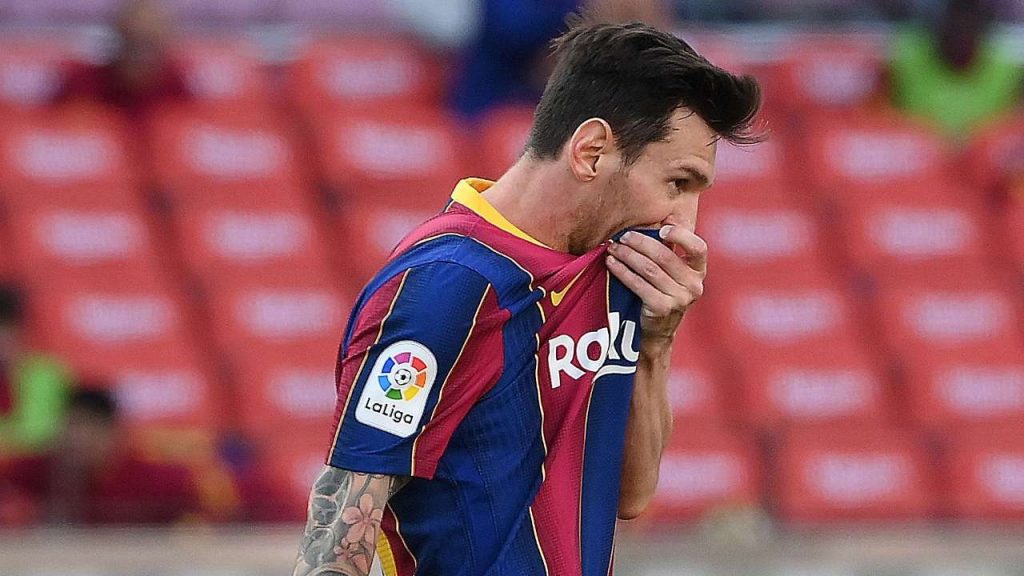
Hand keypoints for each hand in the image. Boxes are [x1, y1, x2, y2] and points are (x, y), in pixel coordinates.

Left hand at [606, 226, 707, 341]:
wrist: (659, 330)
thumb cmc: (664, 292)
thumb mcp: (674, 272)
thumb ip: (671, 248)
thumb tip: (664, 215)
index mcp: (699, 271)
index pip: (698, 248)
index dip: (681, 235)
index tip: (662, 229)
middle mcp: (694, 285)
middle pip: (664, 256)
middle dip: (640, 243)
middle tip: (623, 237)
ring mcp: (679, 299)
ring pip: (649, 269)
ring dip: (627, 255)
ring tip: (613, 248)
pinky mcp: (662, 308)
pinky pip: (638, 284)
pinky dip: (622, 271)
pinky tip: (611, 264)